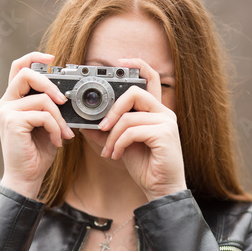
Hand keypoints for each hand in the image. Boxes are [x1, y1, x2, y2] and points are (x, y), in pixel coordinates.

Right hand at [0, 52, 74, 197]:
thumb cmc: (37, 152)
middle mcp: (6, 103)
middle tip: (64, 100)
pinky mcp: (12, 122)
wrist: (26, 177)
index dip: (34, 57)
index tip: (52, 58)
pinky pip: (43, 115)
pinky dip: (56, 128)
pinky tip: (56, 141)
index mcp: (13, 100)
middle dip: (50, 83)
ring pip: (42, 98)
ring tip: (63, 133)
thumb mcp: (46, 123)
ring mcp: (7, 112)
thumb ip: (49, 106)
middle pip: (25, 73)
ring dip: (59, 117)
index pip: (18, 68)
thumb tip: (65, 93)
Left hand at [99, 59, 186, 200]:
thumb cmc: (145, 166)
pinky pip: (132, 131)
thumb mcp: (121, 144)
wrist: (160, 189)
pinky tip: (117, 155)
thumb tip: (85, 123)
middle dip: (113, 109)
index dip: (137, 65)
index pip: (151, 78)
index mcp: (155, 111)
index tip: (120, 61)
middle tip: (101, 127)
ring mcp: (166, 122)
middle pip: (135, 92)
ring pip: (129, 115)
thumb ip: (108, 131)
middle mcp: (164, 112)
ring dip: (112, 135)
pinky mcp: (165, 134)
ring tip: (109, 151)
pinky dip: (119, 144)